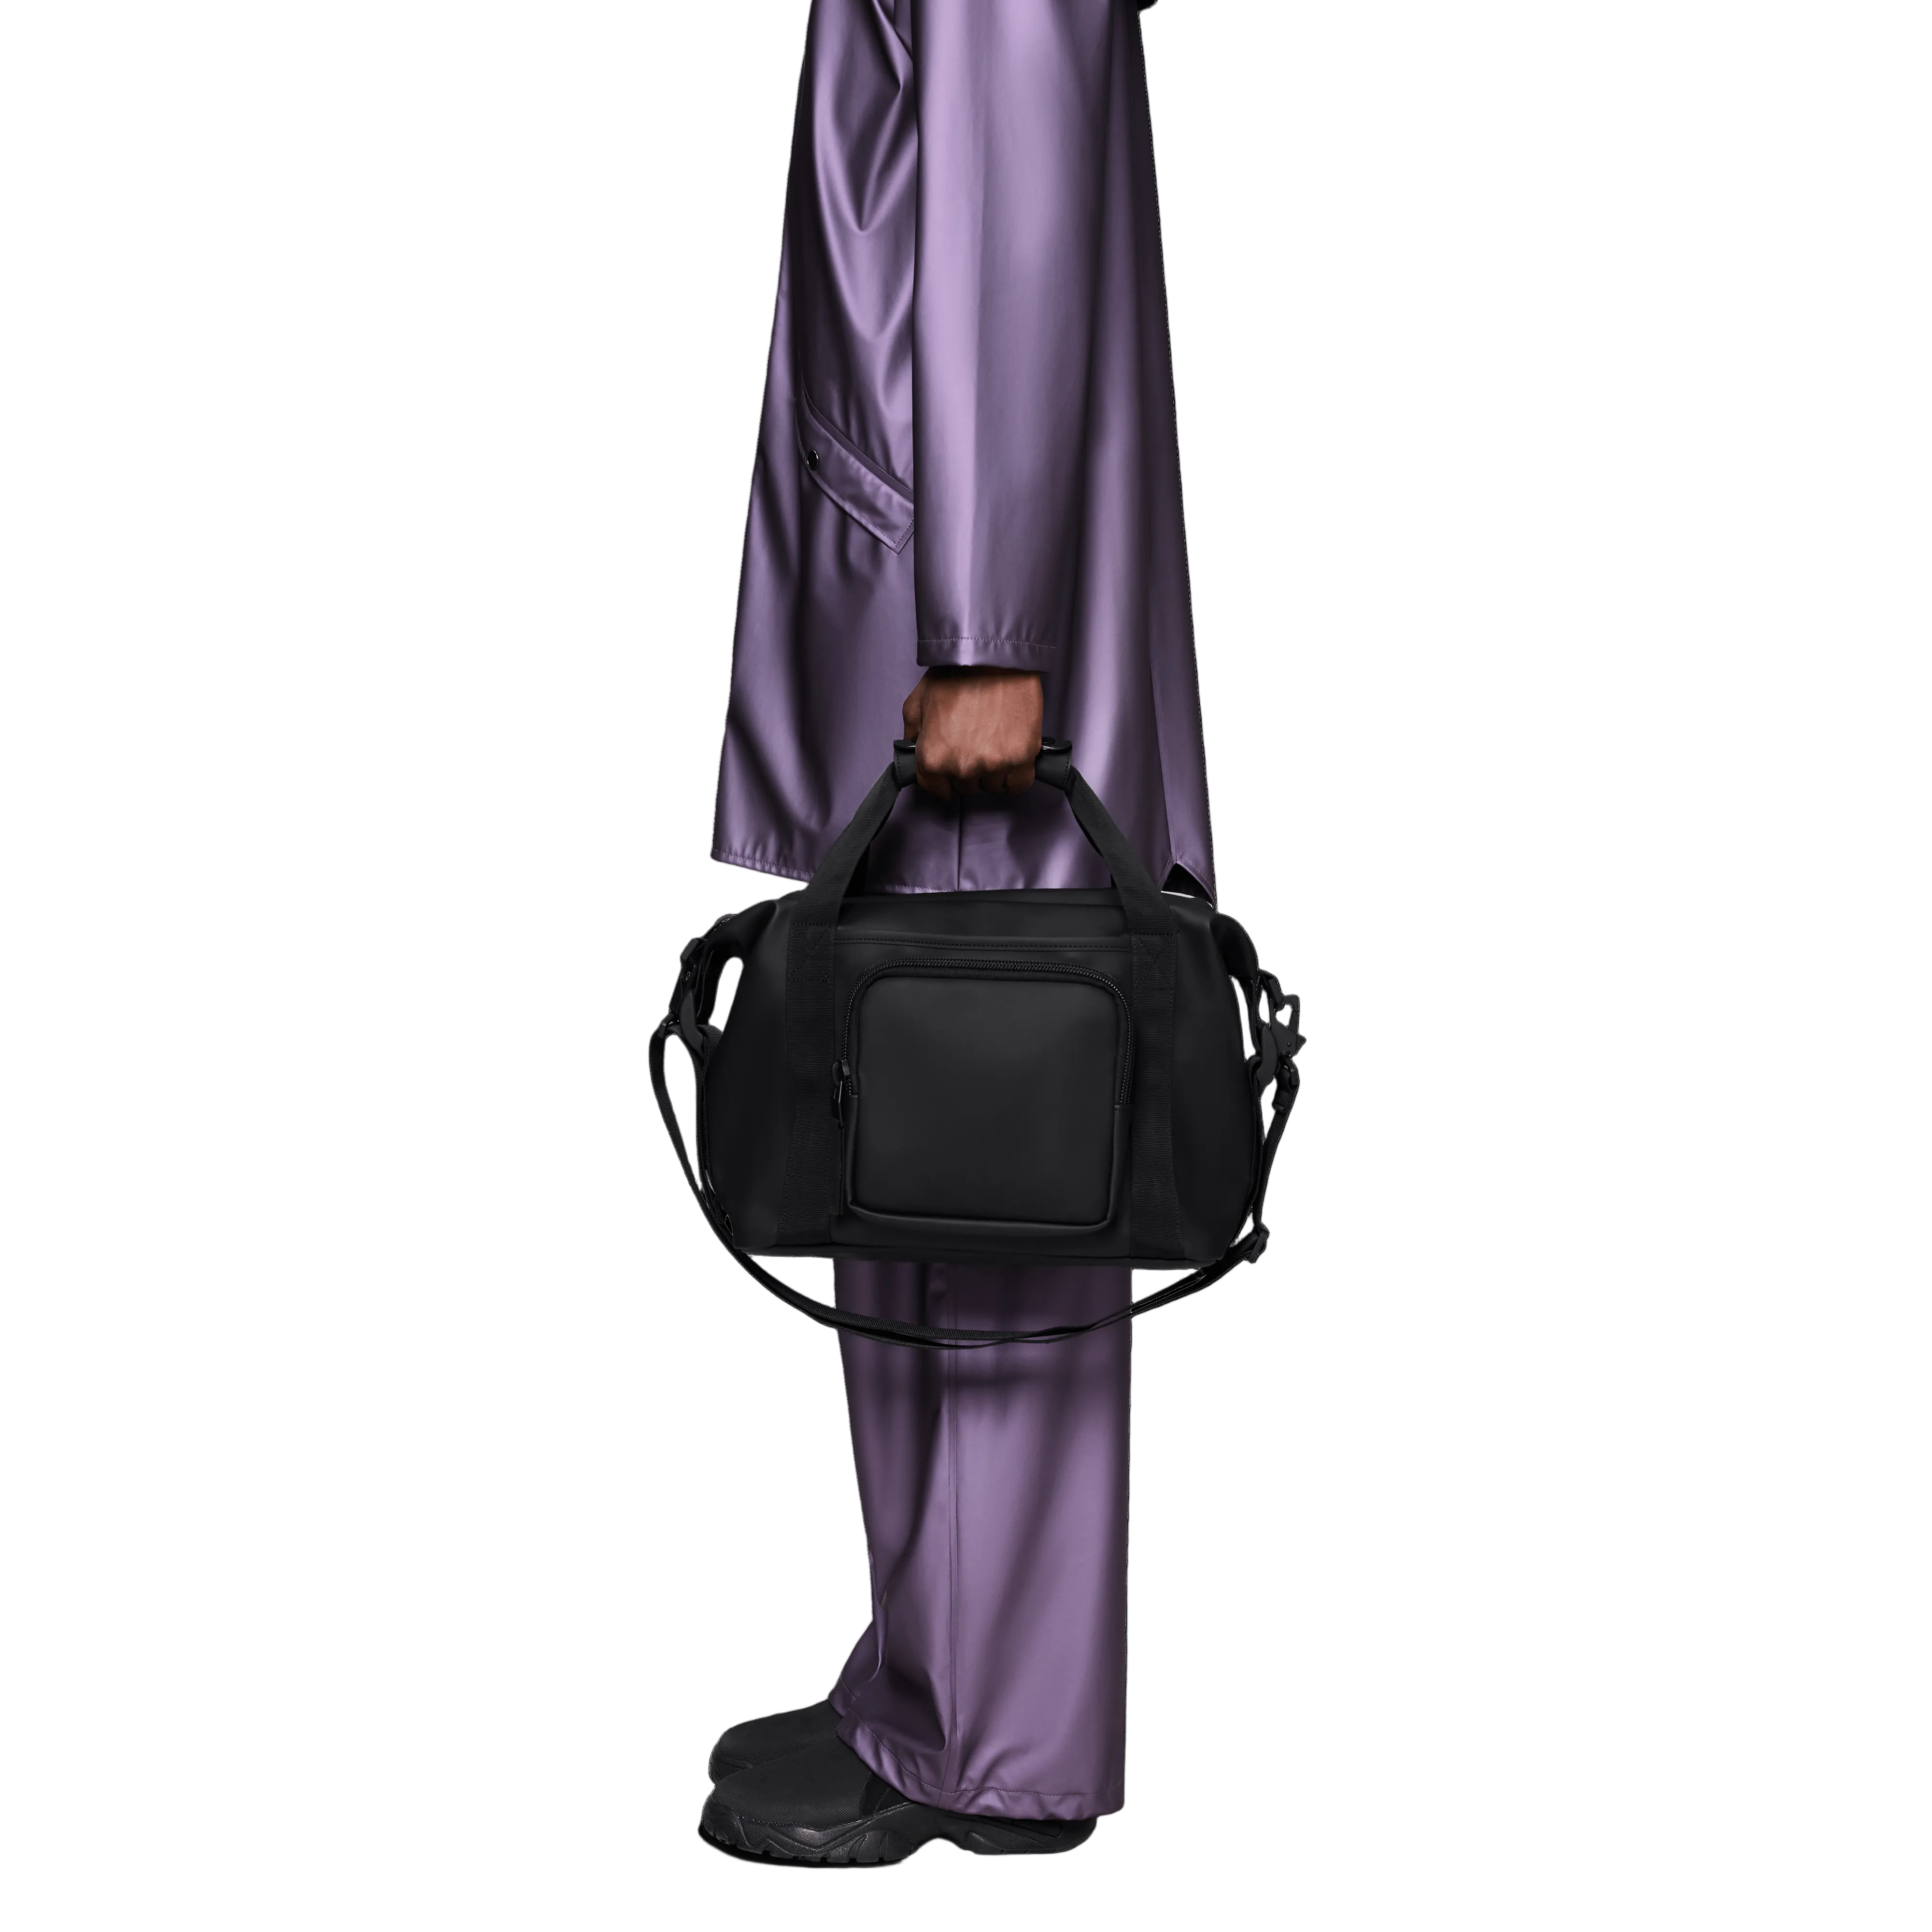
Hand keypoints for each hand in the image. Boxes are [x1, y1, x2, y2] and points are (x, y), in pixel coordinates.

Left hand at [901, 669, 1042, 799]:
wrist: (993, 655)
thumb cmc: (956, 673)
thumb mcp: (917, 702)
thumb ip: (913, 734)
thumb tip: (914, 752)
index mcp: (932, 757)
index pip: (936, 789)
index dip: (943, 778)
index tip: (951, 767)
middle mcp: (961, 767)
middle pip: (965, 787)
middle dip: (968, 768)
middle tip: (974, 741)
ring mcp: (992, 765)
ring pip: (991, 786)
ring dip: (993, 771)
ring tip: (994, 740)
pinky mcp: (1021, 758)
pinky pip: (1018, 785)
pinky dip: (1016, 776)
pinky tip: (1012, 757)